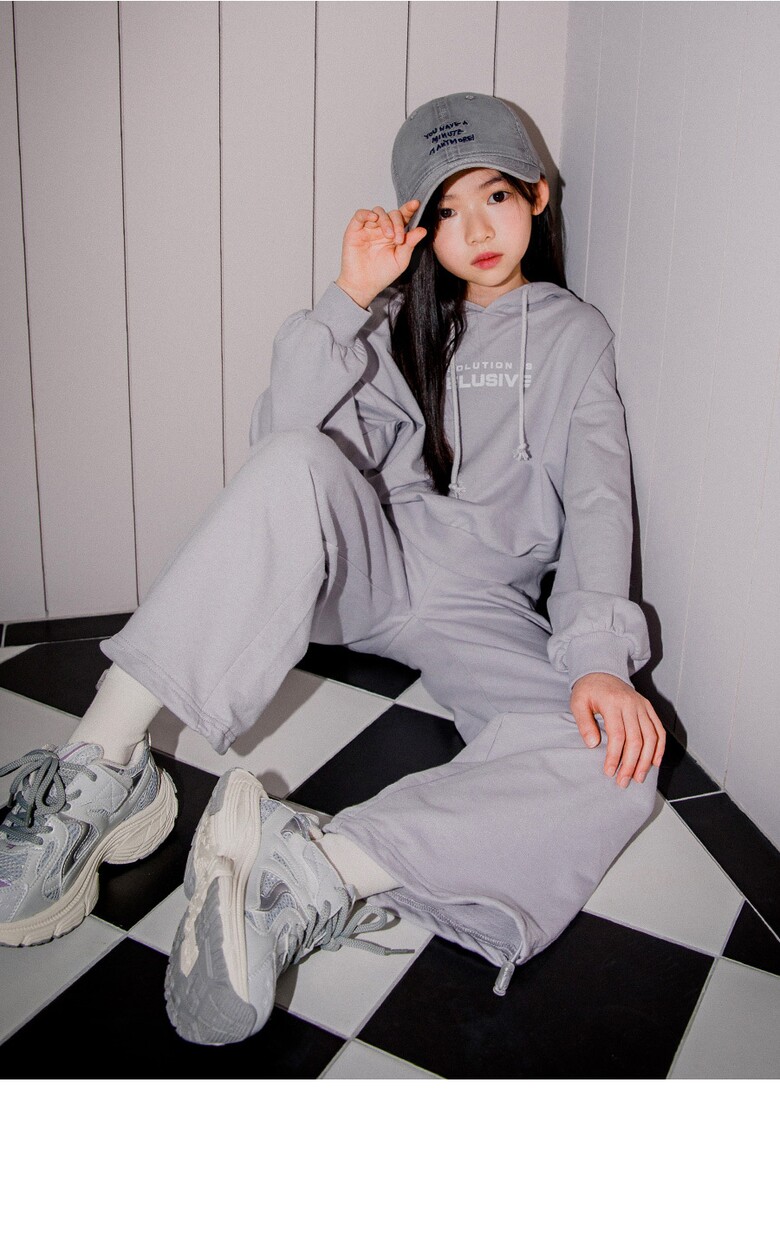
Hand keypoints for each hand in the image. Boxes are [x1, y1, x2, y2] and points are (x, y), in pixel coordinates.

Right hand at [336, 200, 426, 308]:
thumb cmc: (382, 274)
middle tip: (399, 239)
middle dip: (398, 223)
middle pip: (392, 214)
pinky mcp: (355, 229)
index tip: (416, 204)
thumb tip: (423, 230)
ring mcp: (369, 228)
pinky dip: (367, 213)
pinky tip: (374, 219)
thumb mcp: (401, 259)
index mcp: (395, 234)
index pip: (403, 217)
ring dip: (386, 221)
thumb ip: (410, 243)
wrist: (364, 285)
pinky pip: (360, 214)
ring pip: (378, 212)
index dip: (409, 209)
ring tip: (388, 236)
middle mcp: (382, 229)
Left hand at [570, 672, 664, 786]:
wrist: (602, 672)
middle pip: (636, 739)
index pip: (618, 734)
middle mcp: (631, 704)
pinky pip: (659, 730)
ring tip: (638, 777)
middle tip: (623, 781)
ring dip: (646, 760)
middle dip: (631, 763)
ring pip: (651, 737)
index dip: (615, 756)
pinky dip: (659, 747)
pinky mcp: (649, 708)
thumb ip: (584, 723)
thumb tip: (593, 744)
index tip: (609, 771)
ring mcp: (642, 706)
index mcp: (613, 703)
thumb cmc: (588, 690)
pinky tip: (654, 763)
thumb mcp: (578, 703)